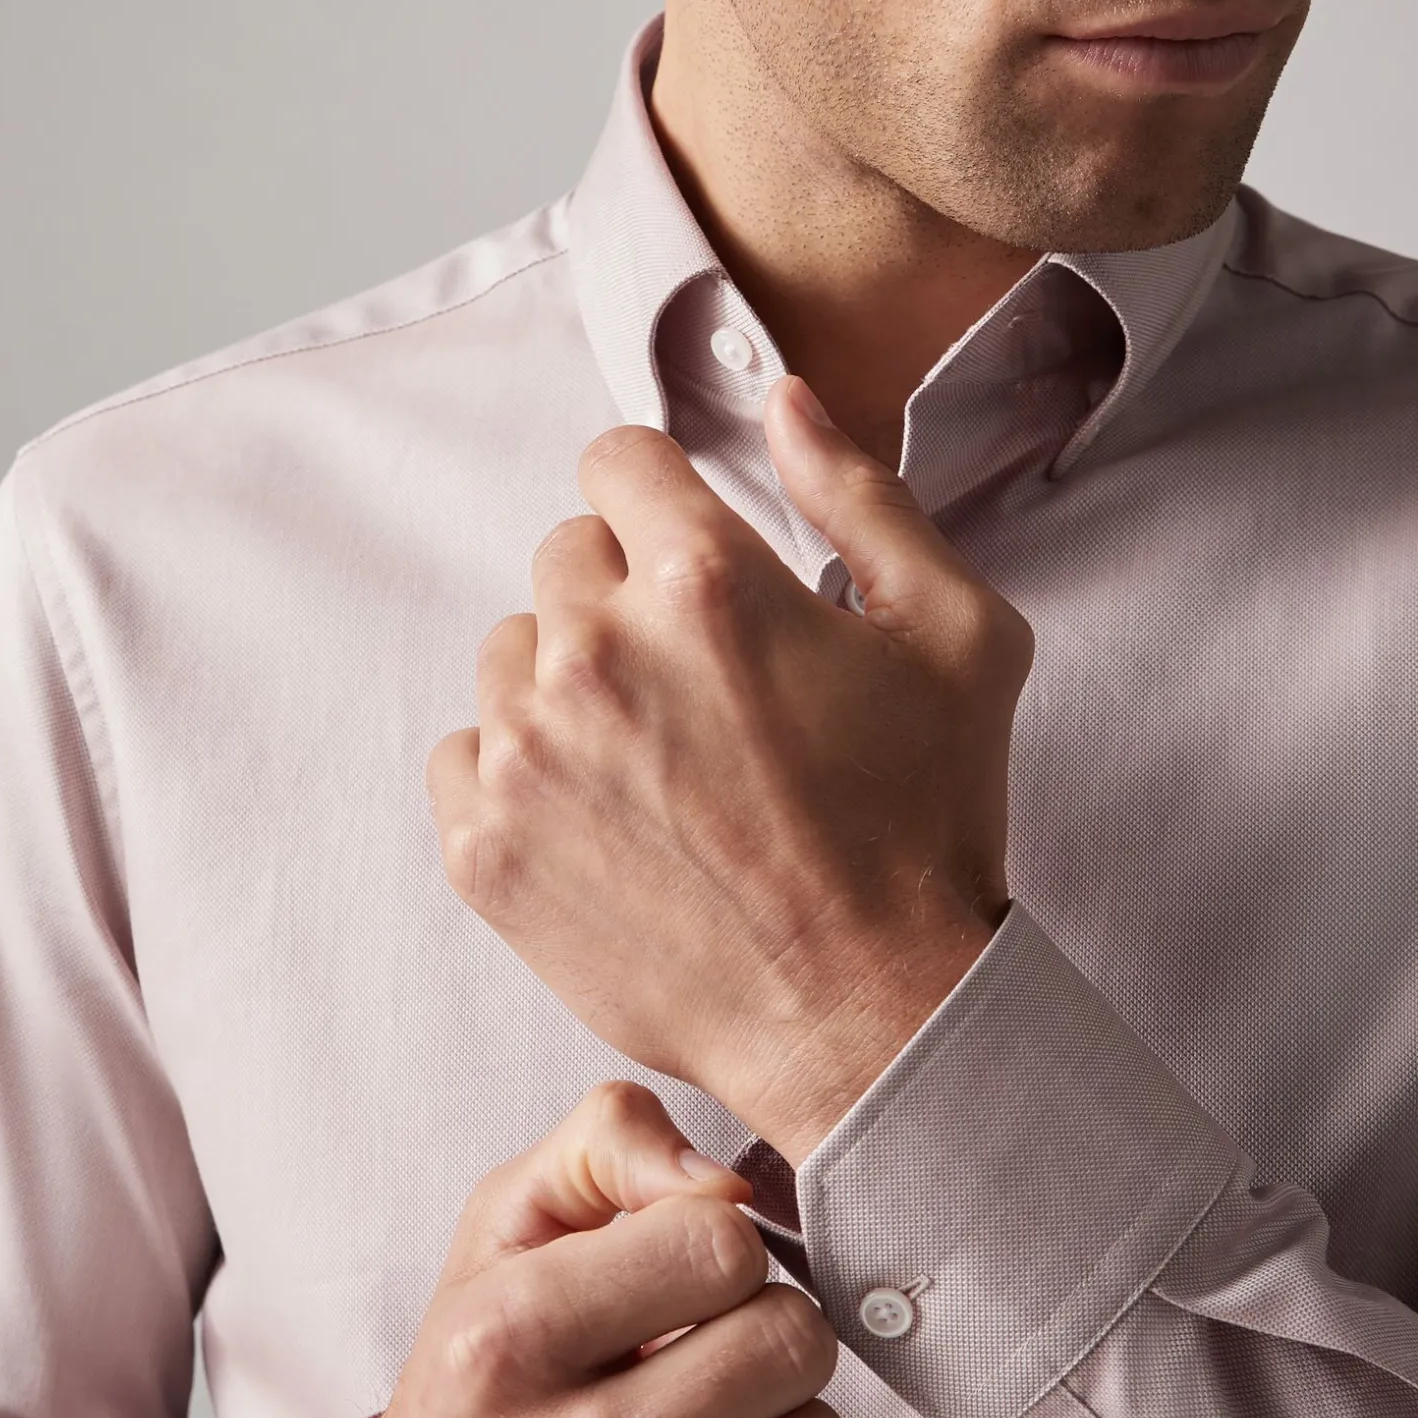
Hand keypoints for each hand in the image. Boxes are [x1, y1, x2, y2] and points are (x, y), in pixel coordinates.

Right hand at [295, 1082, 858, 1417]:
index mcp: (503, 1343)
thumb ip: (606, 1146)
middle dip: (768, 1334)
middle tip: (712, 1357)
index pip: (723, 1244)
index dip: (719, 1250)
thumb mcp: (496, 1238)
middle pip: (794, 1346)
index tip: (679, 1282)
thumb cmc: (470, 1394)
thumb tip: (730, 1184)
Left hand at [426, 375, 1033, 1162]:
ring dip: (568, 690)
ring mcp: (526, 755)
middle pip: (561, 559)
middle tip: (700, 694)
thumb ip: (864, 496)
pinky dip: (516, 778)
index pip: (616, 460)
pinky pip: (461, 757)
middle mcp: (594, 652)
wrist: (864, 1016)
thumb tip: (781, 401)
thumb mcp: (957, 638)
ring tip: (656, 770)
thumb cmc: (922, 832)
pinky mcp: (485, 847)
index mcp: (704, 580)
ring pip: (508, 659)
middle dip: (624, 601)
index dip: (661, 504)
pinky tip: (603, 824)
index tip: (690, 563)